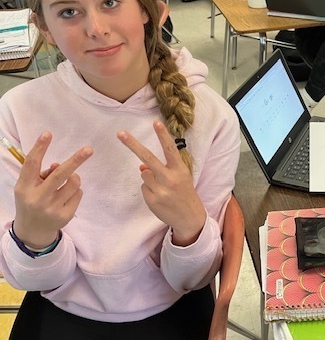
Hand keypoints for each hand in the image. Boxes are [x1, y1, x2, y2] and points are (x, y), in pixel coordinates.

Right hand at [13, 132, 92, 247]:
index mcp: (25, 187)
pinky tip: (65, 198)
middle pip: (60, 174)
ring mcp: (52, 208)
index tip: (48, 133)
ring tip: (65, 184)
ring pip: (74, 183)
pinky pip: (79, 194)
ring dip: (74, 178)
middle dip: (76, 160)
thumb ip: (41, 174)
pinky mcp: (65, 215)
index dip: (40, 148)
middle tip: (89, 149)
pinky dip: (75, 191)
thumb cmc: (32, 200)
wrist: (33, 230)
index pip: (31, 164)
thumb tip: (58, 165)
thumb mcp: (29, 187)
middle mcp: (38, 198)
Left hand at [118, 121, 205, 245]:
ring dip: (149, 177)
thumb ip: (164, 168)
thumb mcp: (180, 177)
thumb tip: (142, 166)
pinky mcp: (152, 200)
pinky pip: (143, 187)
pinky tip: (160, 196)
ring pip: (144, 174)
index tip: (156, 122)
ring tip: (162, 187)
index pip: (170, 149)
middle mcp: (170, 178)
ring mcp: (160, 190)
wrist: (190, 217)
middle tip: (120, 133)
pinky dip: (149, 189)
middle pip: (148, 158)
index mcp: (180, 169)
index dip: (163, 135)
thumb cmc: (184, 192)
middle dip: (133, 144)